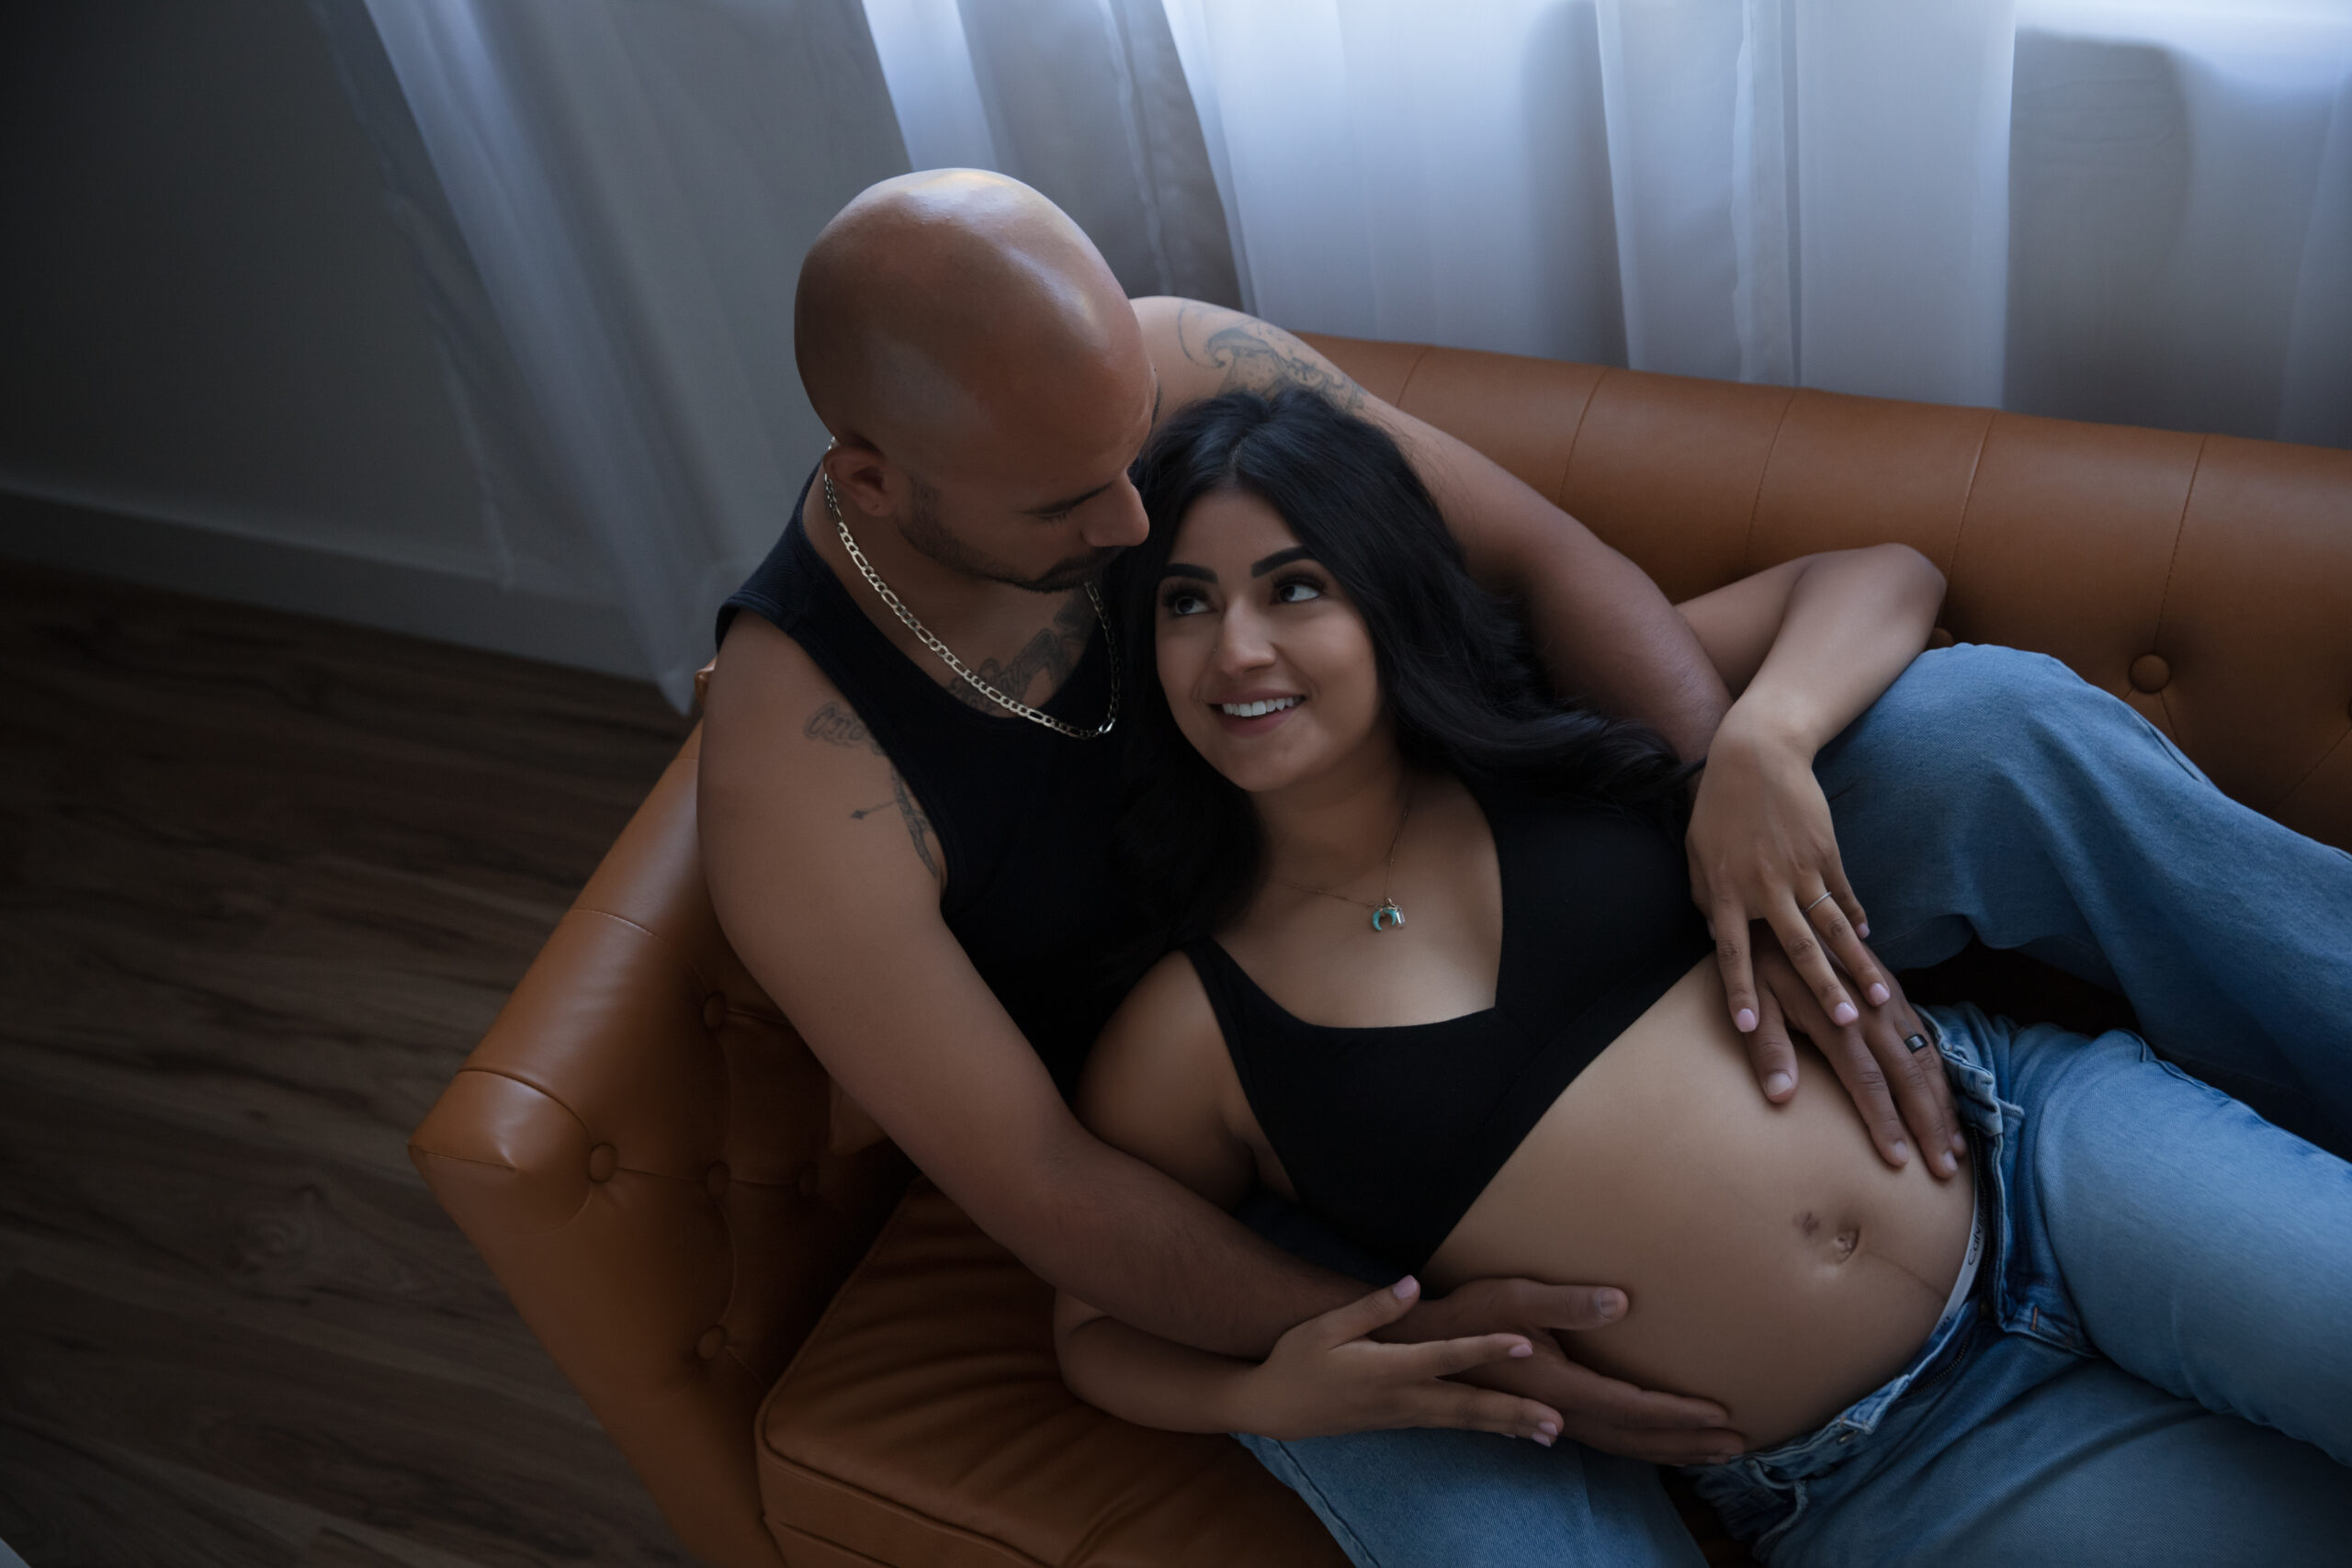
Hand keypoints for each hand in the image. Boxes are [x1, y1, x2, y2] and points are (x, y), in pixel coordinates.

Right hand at [1234, 1276, 1563, 1442]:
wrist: (1277, 1408)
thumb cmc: (1299, 1360)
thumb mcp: (1326, 1327)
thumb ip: (1373, 1308)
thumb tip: (1412, 1285)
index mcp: (1387, 1369)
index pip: (1445, 1357)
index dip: (1484, 1350)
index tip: (1522, 1345)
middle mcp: (1403, 1397)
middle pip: (1468, 1405)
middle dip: (1514, 1413)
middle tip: (1557, 1422)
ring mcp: (1405, 1415)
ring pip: (1466, 1421)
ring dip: (1509, 1426)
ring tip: (1550, 1432)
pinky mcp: (1404, 1421)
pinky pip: (1454, 1425)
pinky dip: (1486, 1427)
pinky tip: (1510, 1429)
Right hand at [1395, 1277, 1746, 1462]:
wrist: (1423, 1345)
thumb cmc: (1469, 1312)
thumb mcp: (1514, 1295)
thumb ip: (1568, 1301)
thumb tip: (1622, 1303)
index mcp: (1558, 1383)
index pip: (1633, 1406)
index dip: (1679, 1413)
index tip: (1722, 1414)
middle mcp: (1560, 1410)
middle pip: (1637, 1438)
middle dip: (1689, 1443)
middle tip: (1738, 1445)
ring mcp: (1552, 1418)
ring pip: (1623, 1446)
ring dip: (1671, 1450)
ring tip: (1714, 1451)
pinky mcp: (1547, 1414)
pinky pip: (1607, 1440)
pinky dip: (1641, 1446)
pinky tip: (1658, 1443)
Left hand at [1687, 715, 1891, 1040]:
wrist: (1757, 754)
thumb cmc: (1718, 806)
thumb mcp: (1696, 851)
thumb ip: (1703, 896)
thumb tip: (1714, 934)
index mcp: (1724, 891)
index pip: (1732, 952)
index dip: (1740, 990)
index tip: (1750, 1028)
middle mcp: (1764, 888)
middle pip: (1798, 948)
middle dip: (1824, 990)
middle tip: (1846, 1024)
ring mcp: (1799, 871)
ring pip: (1833, 929)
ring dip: (1857, 965)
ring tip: (1880, 997)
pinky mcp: (1826, 854)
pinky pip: (1843, 896)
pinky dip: (1856, 919)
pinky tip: (1869, 942)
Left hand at [1748, 927, 1966, 1176]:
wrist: (1783, 910)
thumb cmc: (1759, 965)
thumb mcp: (1753, 1003)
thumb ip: (1768, 1047)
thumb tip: (1779, 1096)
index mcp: (1837, 1021)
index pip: (1867, 1082)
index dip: (1885, 1123)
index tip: (1899, 1162)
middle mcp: (1872, 1013)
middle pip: (1909, 1077)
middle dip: (1928, 1126)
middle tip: (1944, 1171)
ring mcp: (1888, 1003)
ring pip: (1927, 1061)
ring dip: (1943, 1106)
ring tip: (1955, 1150)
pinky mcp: (1895, 994)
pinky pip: (1928, 1039)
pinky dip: (1943, 1076)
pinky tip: (1950, 1104)